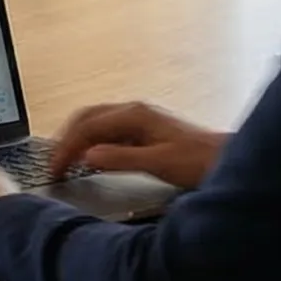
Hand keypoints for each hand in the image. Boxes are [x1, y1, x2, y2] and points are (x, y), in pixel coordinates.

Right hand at [49, 101, 226, 187]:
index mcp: (134, 114)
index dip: (66, 148)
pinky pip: (107, 130)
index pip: (87, 127)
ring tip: (64, 160)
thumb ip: (120, 158)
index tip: (54, 169)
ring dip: (77, 139)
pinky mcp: (144, 130)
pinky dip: (91, 142)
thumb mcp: (157, 163)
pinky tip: (90, 157)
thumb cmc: (198, 161)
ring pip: (96, 122)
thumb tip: (88, 156)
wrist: (227, 160)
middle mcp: (134, 111)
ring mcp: (139, 118)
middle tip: (52, 164)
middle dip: (65, 139)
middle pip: (87, 117)